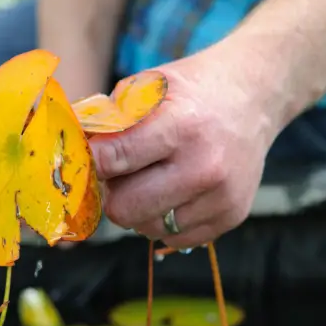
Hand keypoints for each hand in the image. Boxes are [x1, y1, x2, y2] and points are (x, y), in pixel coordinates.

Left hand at [88, 42, 284, 248]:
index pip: (113, 160)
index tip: (93, 158)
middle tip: (122, 175)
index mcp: (180, 126)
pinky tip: (176, 192)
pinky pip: (174, 238)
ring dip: (141, 209)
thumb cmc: (193, 91)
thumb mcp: (149, 86)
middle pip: (125, 209)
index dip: (94, 162)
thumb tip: (72, 149)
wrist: (254, 98)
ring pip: (147, 229)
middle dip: (114, 194)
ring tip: (154, 179)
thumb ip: (109, 119)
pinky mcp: (231, 217)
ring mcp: (221, 197)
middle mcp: (204, 167)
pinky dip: (166, 220)